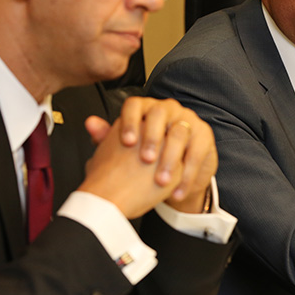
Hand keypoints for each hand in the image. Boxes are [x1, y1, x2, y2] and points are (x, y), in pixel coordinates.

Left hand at [87, 97, 217, 212]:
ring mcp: (188, 119)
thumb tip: (89, 122)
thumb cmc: (147, 156)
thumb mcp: (127, 148)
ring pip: (180, 133)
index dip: (129, 121)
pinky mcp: (204, 135)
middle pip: (159, 113)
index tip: (126, 142)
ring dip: (170, 159)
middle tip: (145, 160)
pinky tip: (176, 190)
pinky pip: (197, 152)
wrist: (176, 170)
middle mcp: (168, 109)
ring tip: (161, 182)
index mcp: (146, 108)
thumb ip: (107, 136)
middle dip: (152, 137)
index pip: (135, 104)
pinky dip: (187, 174)